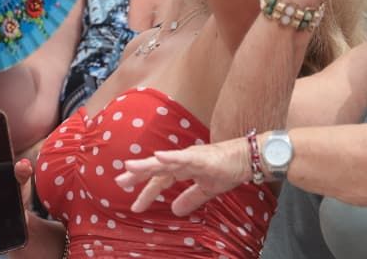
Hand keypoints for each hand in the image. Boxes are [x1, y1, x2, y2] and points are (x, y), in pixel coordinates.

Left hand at [116, 138, 248, 216]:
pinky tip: (158, 157)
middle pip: (156, 168)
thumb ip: (190, 198)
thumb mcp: (206, 190)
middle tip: (119, 181)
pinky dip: (170, 157)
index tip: (135, 206)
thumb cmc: (227, 170)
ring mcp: (190, 156)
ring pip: (164, 161)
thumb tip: (176, 210)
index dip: (147, 191)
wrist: (247, 159)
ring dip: (147, 164)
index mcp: (183, 167)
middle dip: (138, 174)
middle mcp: (182, 159)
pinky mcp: (201, 157)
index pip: (160, 180)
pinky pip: (183, 158)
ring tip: (129, 167)